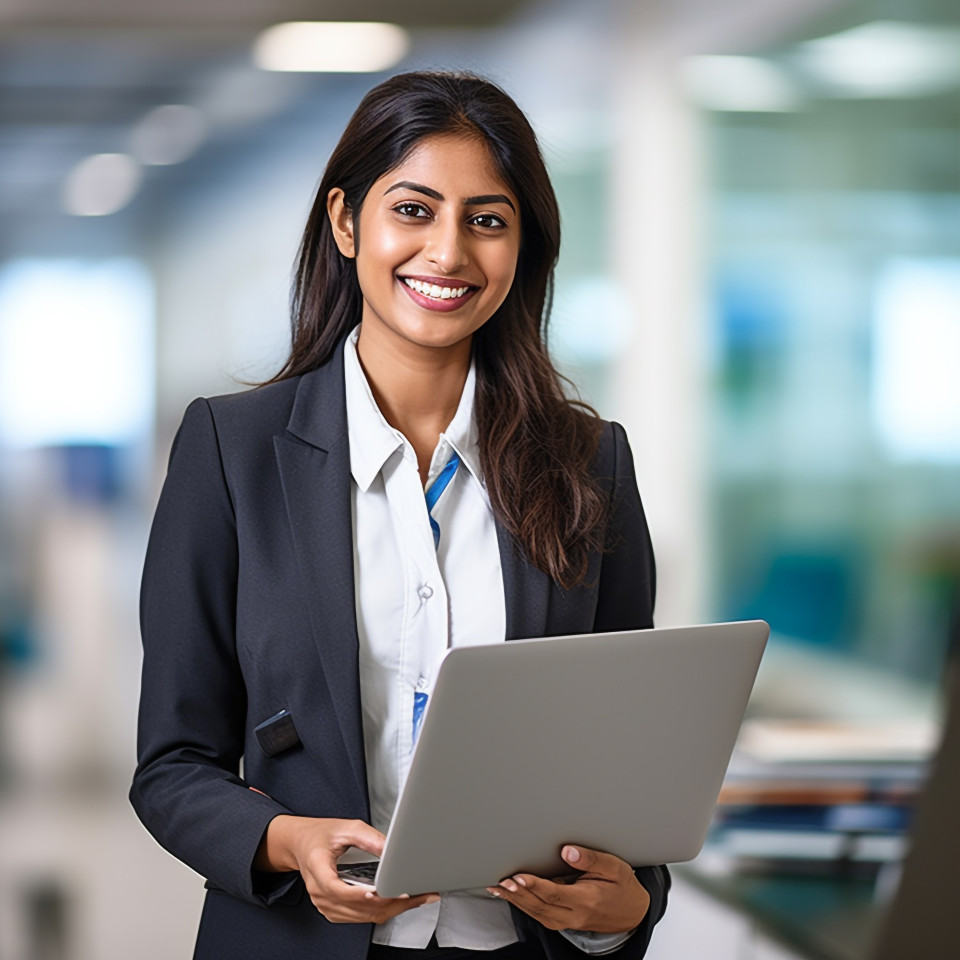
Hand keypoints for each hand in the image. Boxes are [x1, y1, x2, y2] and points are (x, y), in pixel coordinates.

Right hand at [256, 814, 438, 923]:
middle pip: (359, 908)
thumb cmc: (319, 835)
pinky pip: (359, 917)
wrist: (301, 844)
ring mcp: (325, 905)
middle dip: (393, 903)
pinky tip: (398, 903)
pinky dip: (381, 911)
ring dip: (391, 910)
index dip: (368, 894)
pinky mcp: (332, 909)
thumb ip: (370, 838)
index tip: (391, 891)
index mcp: (318, 870)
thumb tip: (393, 849)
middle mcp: (320, 893)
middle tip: (420, 894)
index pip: (342, 891)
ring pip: (363, 917)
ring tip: (416, 898)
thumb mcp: (346, 827)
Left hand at [486, 845, 649, 933]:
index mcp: (587, 900)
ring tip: (497, 888)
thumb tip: (567, 851)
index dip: (534, 885)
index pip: (555, 894)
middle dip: (518, 894)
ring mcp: (568, 921)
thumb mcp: (615, 867)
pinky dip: (523, 905)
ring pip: (537, 913)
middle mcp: (575, 914)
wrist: (633, 912)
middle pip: (540, 907)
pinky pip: (540, 915)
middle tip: (501, 882)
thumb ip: (591, 859)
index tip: (518, 876)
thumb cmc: (623, 886)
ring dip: (516, 901)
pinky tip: (510, 895)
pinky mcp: (563, 921)